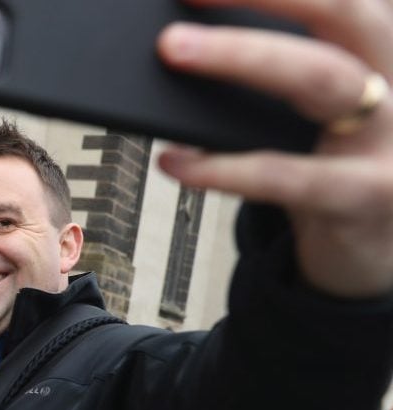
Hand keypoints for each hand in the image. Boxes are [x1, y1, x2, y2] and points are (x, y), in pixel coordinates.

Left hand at [155, 0, 392, 298]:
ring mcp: (390, 138)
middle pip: (344, 10)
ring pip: (321, 77)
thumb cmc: (336, 163)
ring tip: (171, 49)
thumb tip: (187, 35)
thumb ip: (281, 65)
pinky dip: (222, 167)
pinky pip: (288, 176)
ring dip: (239, 57)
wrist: (381, 252)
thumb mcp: (318, 105)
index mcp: (381, 45)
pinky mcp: (366, 194)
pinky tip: (175, 161)